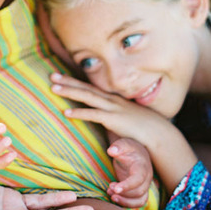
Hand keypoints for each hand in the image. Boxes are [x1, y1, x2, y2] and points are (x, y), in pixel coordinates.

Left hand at [50, 73, 169, 144]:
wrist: (159, 133)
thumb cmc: (143, 128)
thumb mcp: (126, 117)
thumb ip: (114, 116)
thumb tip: (105, 118)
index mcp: (113, 99)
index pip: (90, 87)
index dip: (75, 81)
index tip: (60, 76)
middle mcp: (111, 100)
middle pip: (85, 88)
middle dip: (67, 81)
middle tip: (51, 75)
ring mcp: (112, 108)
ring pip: (87, 97)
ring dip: (69, 91)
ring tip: (53, 88)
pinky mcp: (113, 119)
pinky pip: (93, 114)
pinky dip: (79, 112)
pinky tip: (66, 113)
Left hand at [107, 137, 152, 208]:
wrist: (135, 153)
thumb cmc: (128, 148)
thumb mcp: (123, 144)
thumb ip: (118, 147)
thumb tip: (112, 151)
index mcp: (142, 166)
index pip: (139, 179)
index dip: (128, 185)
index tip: (115, 188)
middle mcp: (146, 178)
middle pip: (139, 192)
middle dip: (124, 193)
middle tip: (109, 188)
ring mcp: (144, 186)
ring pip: (140, 200)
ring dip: (125, 201)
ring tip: (111, 195)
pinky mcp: (139, 191)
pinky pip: (137, 202)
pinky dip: (126, 204)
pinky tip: (115, 197)